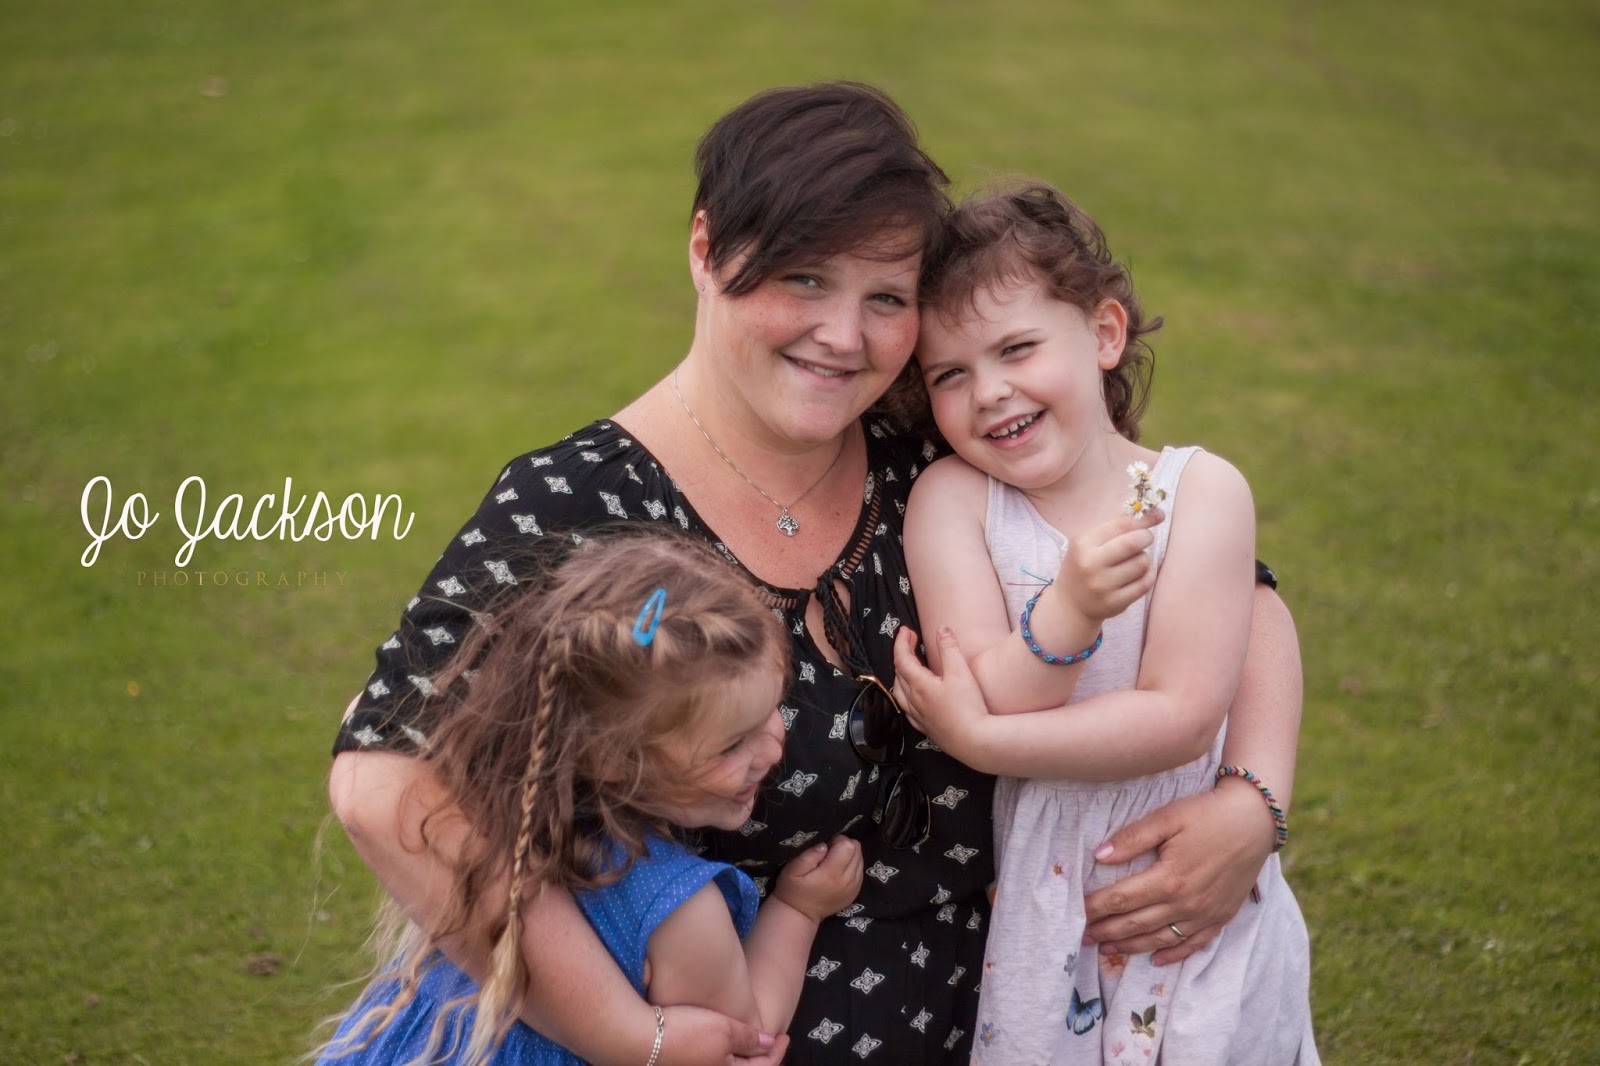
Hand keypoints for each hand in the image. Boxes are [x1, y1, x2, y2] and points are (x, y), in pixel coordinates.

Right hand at [656, 1005, 786, 1065]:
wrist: (639, 1039)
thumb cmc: (684, 1034)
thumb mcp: (724, 1031)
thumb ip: (749, 1040)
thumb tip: (768, 1044)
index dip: (778, 1052)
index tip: (785, 1035)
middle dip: (761, 1058)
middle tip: (771, 1040)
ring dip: (742, 1056)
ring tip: (749, 1039)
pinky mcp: (683, 1065)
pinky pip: (713, 1062)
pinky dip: (725, 1054)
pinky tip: (723, 1039)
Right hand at [774, 836, 862, 921]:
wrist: (800, 914)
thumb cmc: (793, 890)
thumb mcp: (792, 870)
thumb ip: (808, 856)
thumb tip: (824, 845)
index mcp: (832, 874)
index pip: (848, 845)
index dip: (837, 840)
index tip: (826, 847)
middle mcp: (847, 881)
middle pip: (857, 850)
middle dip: (844, 846)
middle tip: (829, 853)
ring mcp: (854, 888)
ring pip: (860, 858)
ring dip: (849, 855)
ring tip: (833, 862)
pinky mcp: (855, 892)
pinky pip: (860, 870)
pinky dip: (852, 866)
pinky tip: (838, 871)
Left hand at [892, 626, 992, 769]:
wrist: (975, 741)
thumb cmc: (968, 707)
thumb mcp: (960, 672)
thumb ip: (949, 648)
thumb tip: (942, 630)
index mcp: (919, 685)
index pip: (901, 658)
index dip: (901, 641)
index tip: (905, 629)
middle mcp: (914, 701)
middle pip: (898, 673)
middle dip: (902, 654)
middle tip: (911, 641)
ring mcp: (918, 716)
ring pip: (899, 692)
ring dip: (900, 675)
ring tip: (909, 666)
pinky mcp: (926, 728)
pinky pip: (906, 708)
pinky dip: (905, 696)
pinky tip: (912, 698)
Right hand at [1055, 510, 1164, 624]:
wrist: (1070, 604)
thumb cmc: (1083, 566)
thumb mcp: (1089, 543)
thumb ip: (1118, 526)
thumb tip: (1158, 514)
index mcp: (1083, 544)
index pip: (1121, 525)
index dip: (1143, 519)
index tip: (1157, 516)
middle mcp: (1091, 564)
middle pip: (1133, 543)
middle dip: (1146, 537)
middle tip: (1145, 539)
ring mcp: (1103, 586)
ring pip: (1142, 563)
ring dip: (1144, 559)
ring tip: (1134, 561)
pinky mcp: (1115, 602)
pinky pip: (1145, 583)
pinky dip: (1148, 575)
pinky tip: (1140, 574)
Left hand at [1081, 781, 1274, 964]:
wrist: (1256, 820)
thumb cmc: (1207, 814)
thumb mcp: (1167, 817)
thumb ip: (1132, 838)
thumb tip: (1098, 855)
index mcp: (1169, 878)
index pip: (1122, 899)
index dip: (1096, 907)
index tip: (1076, 912)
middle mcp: (1186, 903)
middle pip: (1137, 924)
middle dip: (1106, 931)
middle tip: (1082, 937)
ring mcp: (1205, 914)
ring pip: (1161, 939)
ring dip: (1131, 946)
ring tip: (1107, 948)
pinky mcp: (1221, 917)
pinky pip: (1194, 944)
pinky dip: (1173, 954)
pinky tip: (1156, 959)